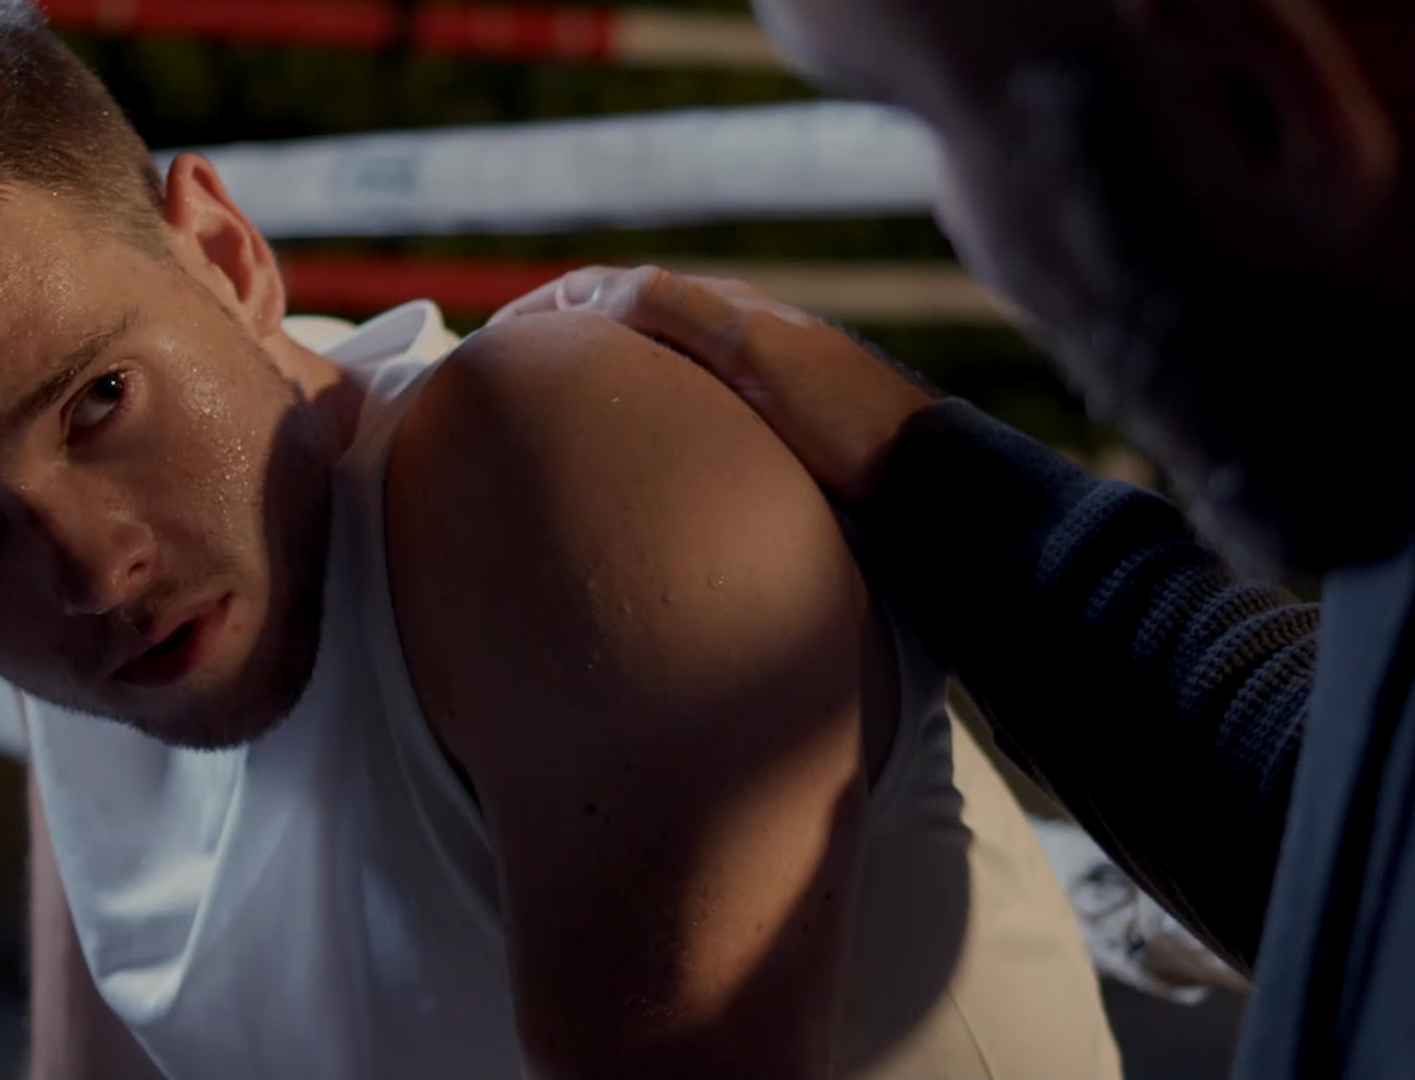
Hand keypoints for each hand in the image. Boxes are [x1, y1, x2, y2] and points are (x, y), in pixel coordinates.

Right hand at [488, 265, 933, 502]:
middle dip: (557, 347)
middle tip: (501, 389)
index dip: (543, 313)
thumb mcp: (758, 350)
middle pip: (621, 328)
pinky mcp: (761, 434)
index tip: (488, 350)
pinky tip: (619, 464)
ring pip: (646, 375)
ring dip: (591, 386)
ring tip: (543, 426)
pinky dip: (630, 423)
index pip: (607, 289)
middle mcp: (729, 338)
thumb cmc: (848, 417)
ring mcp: (746, 387)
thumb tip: (593, 296)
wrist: (926, 483)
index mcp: (721, 308)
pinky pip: (675, 416)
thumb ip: (680, 310)